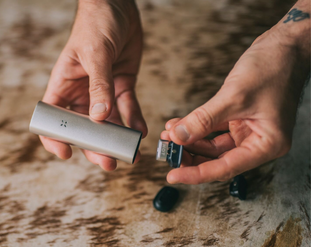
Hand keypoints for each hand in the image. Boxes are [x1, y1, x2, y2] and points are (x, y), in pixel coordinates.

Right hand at [41, 0, 146, 170]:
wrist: (117, 5)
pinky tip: (140, 132)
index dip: (55, 138)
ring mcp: (103, 91)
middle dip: (95, 146)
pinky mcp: (122, 85)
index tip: (66, 153)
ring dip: (117, 139)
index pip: (53, 119)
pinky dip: (134, 121)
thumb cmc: (95, 24)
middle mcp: (81, 93)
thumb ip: (98, 86)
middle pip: (84, 128)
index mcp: (63, 86)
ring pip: (108, 123)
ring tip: (129, 153)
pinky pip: (128, 108)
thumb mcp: (95, 54)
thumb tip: (99, 118)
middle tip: (108, 162)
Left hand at [161, 5, 309, 183]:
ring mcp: (248, 130)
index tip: (173, 176)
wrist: (283, 46)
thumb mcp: (233, 97)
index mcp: (267, 144)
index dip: (197, 173)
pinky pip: (213, 129)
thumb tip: (178, 137)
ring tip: (169, 134)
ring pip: (213, 145)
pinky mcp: (239, 118)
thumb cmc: (272, 68)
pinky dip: (196, 128)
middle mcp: (258, 141)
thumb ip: (203, 120)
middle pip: (218, 159)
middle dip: (190, 155)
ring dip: (189, 140)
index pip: (226, 167)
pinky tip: (178, 125)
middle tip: (167, 150)